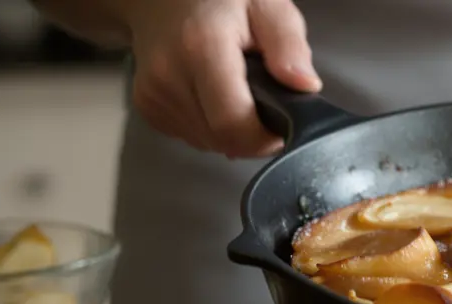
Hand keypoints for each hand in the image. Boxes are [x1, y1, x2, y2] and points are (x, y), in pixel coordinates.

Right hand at [123, 0, 321, 157]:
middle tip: (266, 107)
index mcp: (202, 48)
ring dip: (232, 133)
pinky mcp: (145, 105)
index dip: (264, 139)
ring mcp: (152, 93)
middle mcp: (169, 75)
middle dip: (252, 136)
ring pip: (207, 143)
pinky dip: (210, 128)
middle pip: (221, 139)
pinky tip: (214, 98)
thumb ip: (288, 45)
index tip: (283, 128)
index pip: (232, 123)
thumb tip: (306, 86)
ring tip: (239, 95)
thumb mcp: (267, 5)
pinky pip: (190, 136)